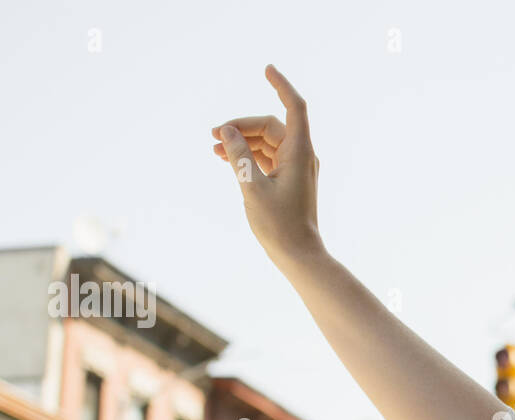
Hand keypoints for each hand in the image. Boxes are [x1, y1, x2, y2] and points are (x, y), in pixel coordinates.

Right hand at [211, 64, 324, 269]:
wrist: (298, 256)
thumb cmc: (280, 226)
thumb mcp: (252, 188)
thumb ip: (238, 157)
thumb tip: (226, 132)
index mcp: (300, 152)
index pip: (294, 107)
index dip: (281, 85)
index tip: (266, 68)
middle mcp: (301, 156)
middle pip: (270, 126)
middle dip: (242, 126)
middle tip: (213, 135)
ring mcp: (296, 168)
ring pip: (266, 142)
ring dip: (241, 141)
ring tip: (214, 148)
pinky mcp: (288, 180)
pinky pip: (267, 157)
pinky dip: (248, 154)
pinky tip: (225, 157)